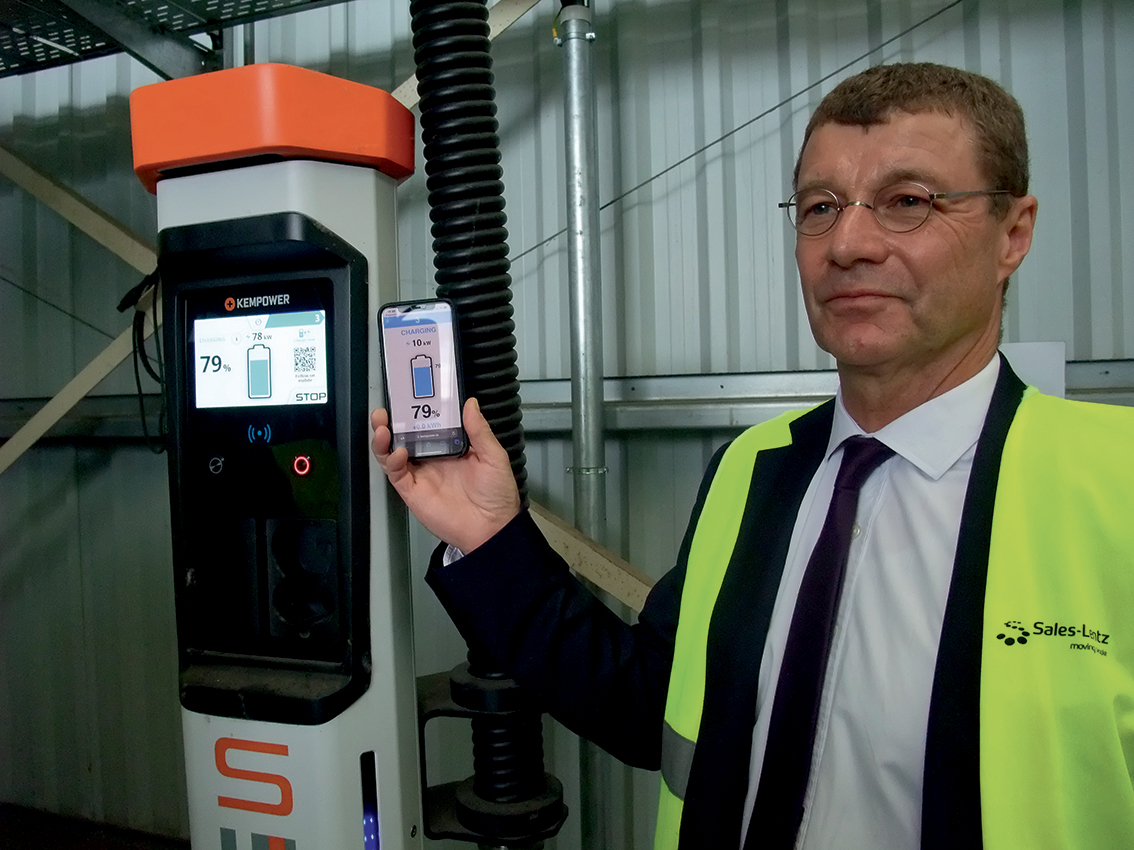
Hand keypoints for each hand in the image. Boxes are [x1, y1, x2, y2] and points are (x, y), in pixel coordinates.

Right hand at [371, 397, 521, 552]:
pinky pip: (395, 473)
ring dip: (383, 437)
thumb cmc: (497, 496)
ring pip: (393, 452)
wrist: (492, 528)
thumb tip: (470, 404)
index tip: (411, 394)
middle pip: (404, 435)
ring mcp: (421, 474)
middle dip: (391, 421)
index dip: (417, 410)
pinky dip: (391, 460)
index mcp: (451, 446)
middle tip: (386, 409)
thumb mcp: (493, 456)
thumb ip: (479, 430)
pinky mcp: (413, 491)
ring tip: (382, 425)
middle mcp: (432, 458)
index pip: (428, 423)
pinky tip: (398, 452)